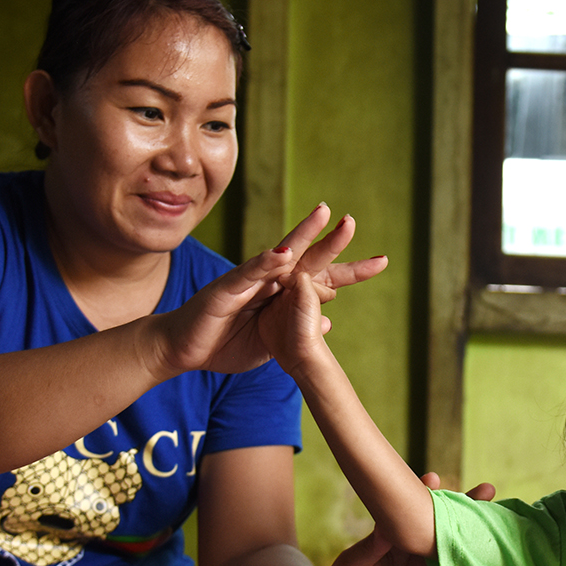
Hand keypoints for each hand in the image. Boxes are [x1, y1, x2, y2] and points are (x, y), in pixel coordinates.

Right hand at [149, 204, 386, 378]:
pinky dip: (265, 264)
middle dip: (332, 241)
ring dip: (301, 235)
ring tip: (323, 216)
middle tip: (353, 222)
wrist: (184, 350)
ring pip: (279, 254)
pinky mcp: (226, 288)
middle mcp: (269, 280)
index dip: (351, 271)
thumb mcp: (271, 343)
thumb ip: (298, 329)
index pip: (322, 278)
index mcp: (282, 293)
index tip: (382, 262)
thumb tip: (329, 322)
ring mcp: (248, 281)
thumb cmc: (223, 343)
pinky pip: (248, 274)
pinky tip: (283, 254)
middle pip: (307, 257)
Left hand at [320, 472, 493, 565]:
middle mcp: (419, 549)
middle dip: (468, 506)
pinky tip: (498, 559)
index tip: (434, 479)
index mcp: (398, 535)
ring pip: (460, 549)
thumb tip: (385, 528)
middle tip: (487, 490)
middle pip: (447, 524)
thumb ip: (369, 549)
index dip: (428, 493)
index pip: (417, 510)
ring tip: (501, 519)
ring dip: (479, 536)